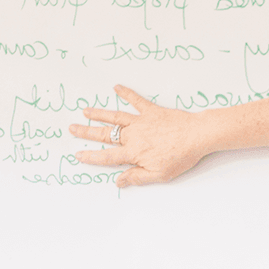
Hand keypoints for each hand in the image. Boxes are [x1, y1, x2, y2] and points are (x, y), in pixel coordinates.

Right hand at [69, 85, 207, 187]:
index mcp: (133, 152)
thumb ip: (137, 177)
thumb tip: (118, 181)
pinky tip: (116, 87)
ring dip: (99, 114)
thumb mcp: (160, 174)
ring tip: (85, 111)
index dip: (91, 156)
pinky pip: (136, 100)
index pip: (107, 157)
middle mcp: (133, 135)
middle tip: (71, 128)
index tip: (78, 154)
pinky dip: (126, 93)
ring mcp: (141, 121)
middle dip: (86, 132)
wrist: (197, 135)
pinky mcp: (152, 111)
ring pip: (115, 117)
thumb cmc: (181, 156)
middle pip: (105, 134)